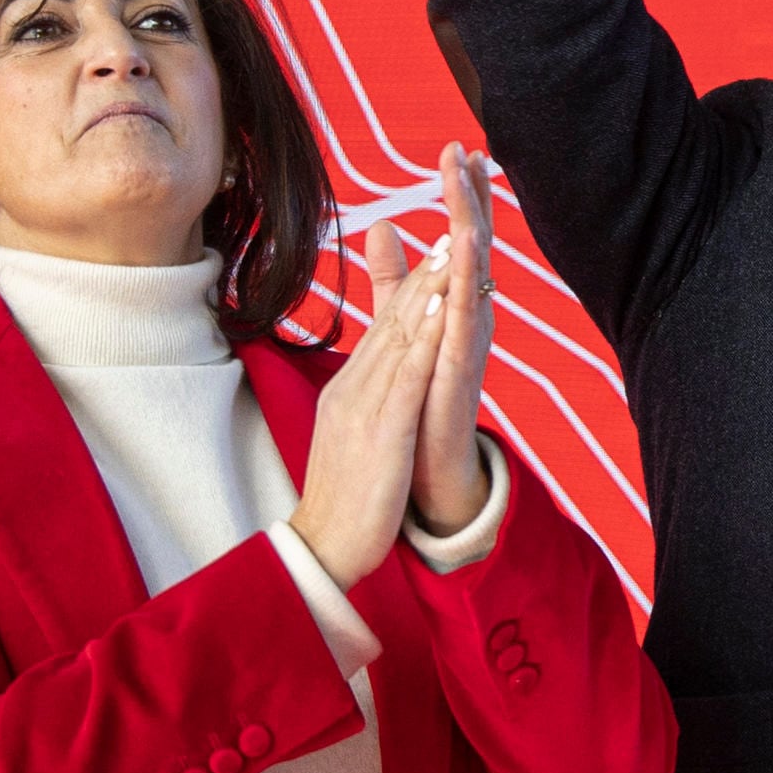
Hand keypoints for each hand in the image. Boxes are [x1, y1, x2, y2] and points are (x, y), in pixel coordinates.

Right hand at [290, 182, 473, 590]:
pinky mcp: (381, 432)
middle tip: (450, 226)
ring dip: (426, 291)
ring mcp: (365, 407)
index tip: (437, 245)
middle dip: (423, 273)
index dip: (412, 284)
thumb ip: (370, 397)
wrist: (322, 547)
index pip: (386, 327)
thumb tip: (381, 372)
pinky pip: (406, 378)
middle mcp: (355, 388)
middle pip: (393, 321)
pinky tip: (442, 312)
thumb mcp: (356, 434)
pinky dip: (425, 340)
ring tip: (449, 250)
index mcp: (352, 389)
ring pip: (400, 339)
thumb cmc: (345, 494)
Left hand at [411, 145, 499, 535]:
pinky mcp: (456, 377)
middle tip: (463, 150)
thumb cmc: (421, 401)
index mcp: (456, 305)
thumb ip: (392, 277)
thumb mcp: (402, 324)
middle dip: (468, 198)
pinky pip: (462, 330)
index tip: (459, 147)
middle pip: (473, 248)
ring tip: (466, 192)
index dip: (462, 194)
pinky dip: (463, 297)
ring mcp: (467, 348)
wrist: (427, 472)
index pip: (461, 238)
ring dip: (470, 234)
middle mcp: (471, 320)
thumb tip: (382, 223)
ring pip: (472, 280)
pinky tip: (462, 266)